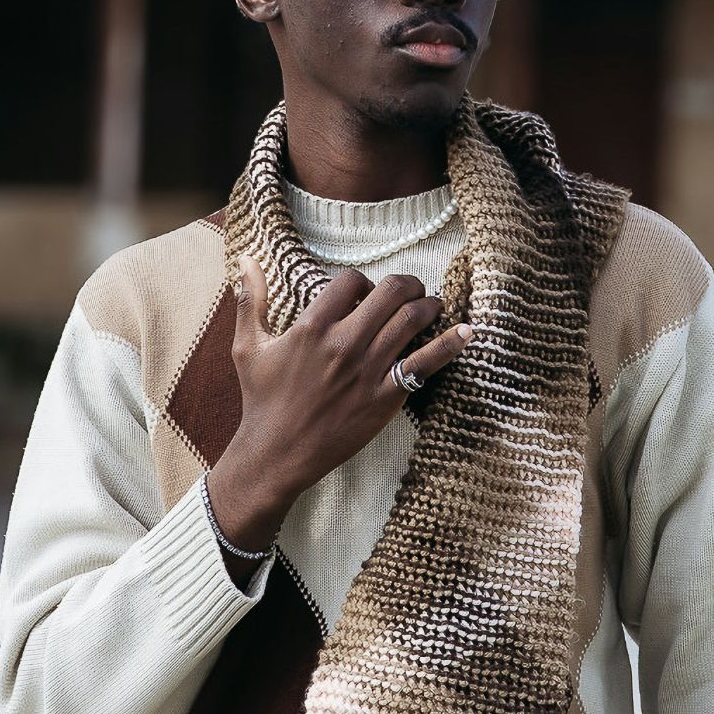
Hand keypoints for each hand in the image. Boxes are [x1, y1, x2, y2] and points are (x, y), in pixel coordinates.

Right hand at [205, 254, 471, 572]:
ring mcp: (369, 371)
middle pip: (391, 292)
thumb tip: (246, 260)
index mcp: (312, 328)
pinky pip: (426, 363)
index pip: (351, 281)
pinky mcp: (386, 397)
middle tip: (410, 290)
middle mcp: (345, 344)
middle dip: (407, 284)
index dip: (361, 282)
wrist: (277, 454)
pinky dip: (451, 344)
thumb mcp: (249, 347)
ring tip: (432, 306)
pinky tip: (467, 332)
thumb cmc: (262, 400)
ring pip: (413, 319)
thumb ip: (251, 300)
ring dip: (429, 305)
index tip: (363, 295)